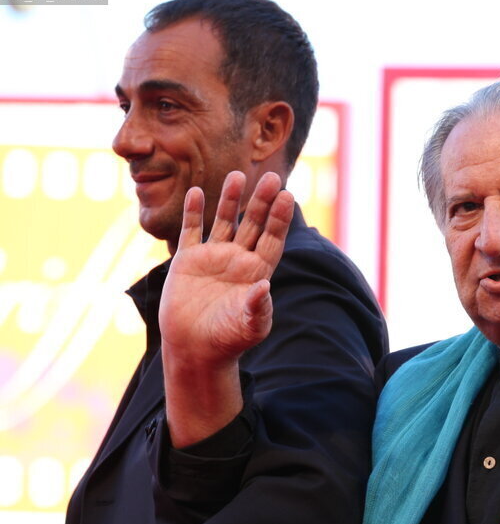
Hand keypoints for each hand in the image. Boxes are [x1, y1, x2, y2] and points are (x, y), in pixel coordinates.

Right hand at [160, 170, 294, 447]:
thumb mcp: (248, 326)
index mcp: (258, 273)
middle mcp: (238, 261)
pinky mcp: (188, 261)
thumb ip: (257, 308)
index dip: (279, 219)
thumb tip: (264, 288)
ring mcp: (214, 258)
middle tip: (271, 176)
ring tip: (237, 174)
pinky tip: (197, 192)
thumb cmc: (228, 340)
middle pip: (253, 224)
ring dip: (231, 199)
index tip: (287, 196)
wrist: (195, 349)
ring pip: (225, 221)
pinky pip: (192, 232)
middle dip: (262, 202)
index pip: (272, 239)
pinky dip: (194, 213)